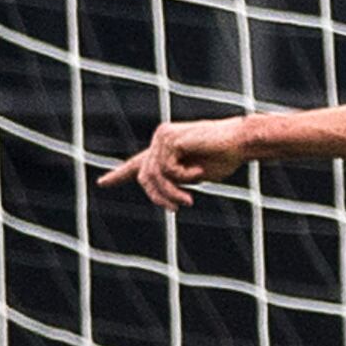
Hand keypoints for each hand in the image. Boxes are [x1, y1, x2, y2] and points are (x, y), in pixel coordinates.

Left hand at [96, 118, 254, 210]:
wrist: (242, 141)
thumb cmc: (227, 157)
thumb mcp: (197, 175)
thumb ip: (178, 180)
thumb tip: (164, 191)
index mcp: (166, 147)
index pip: (138, 163)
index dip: (120, 175)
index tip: (102, 183)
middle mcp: (160, 139)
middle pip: (145, 177)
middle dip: (159, 197)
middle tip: (178, 208)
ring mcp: (163, 137)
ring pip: (154, 176)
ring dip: (171, 193)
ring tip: (188, 201)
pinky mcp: (170, 139)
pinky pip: (168, 170)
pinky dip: (185, 177)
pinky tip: (200, 170)